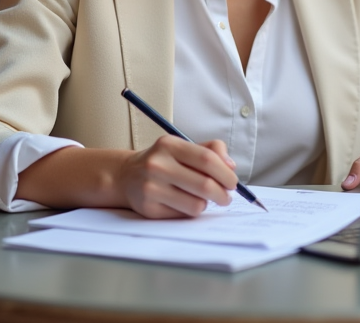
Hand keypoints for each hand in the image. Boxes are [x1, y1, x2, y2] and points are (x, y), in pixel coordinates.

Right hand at [118, 137, 238, 217]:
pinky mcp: (149, 209)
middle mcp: (157, 165)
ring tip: (204, 198)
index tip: (233, 182)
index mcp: (169, 145)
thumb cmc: (164, 161)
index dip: (225, 173)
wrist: (127, 176)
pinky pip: (183, 215)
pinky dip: (191, 211)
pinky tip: (186, 203)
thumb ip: (211, 150)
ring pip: (196, 204)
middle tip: (226, 197)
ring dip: (207, 203)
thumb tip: (231, 166)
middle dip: (223, 194)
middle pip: (204, 185)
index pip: (207, 159)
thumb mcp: (184, 147)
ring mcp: (151, 188)